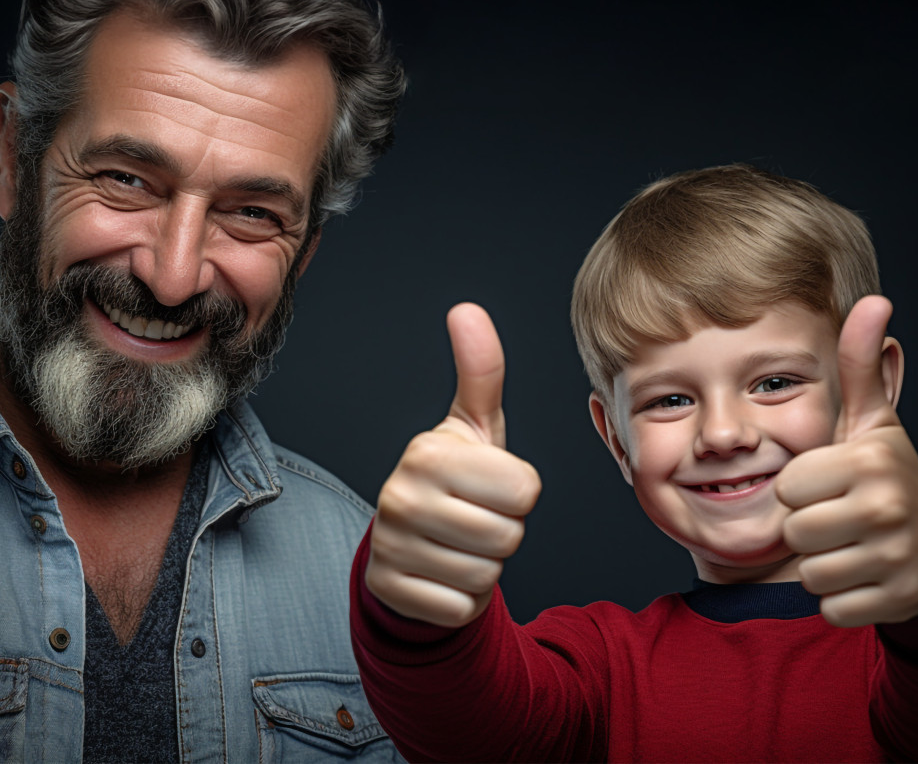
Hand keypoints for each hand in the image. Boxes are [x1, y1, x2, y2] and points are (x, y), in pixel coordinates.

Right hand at [365, 303, 541, 627]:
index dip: (519, 494)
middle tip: (475, 518)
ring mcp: (391, 546)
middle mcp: (400, 496)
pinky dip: (461, 599)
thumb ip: (480, 371)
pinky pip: (461, 608)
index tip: (490, 487)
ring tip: (459, 544)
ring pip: (487, 576)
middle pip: (510, 535)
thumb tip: (468, 310)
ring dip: (484, 567)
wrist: (404, 541)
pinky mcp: (390, 590)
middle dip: (504, 532)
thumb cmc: (454, 479)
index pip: (526, 490)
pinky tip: (442, 573)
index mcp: (429, 453)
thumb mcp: (473, 426)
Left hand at [777, 296, 917, 626]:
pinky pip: (829, 607)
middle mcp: (885, 509)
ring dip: (822, 563)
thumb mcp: (873, 421)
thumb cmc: (887, 475)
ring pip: (810, 572)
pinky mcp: (894, 602)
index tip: (830, 483)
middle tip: (838, 516)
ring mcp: (893, 559)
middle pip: (795, 531)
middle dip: (808, 527)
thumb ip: (858, 365)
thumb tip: (872, 300)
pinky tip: (861, 573)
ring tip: (849, 543)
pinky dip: (839, 597)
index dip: (802, 487)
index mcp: (870, 463)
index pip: (789, 486)